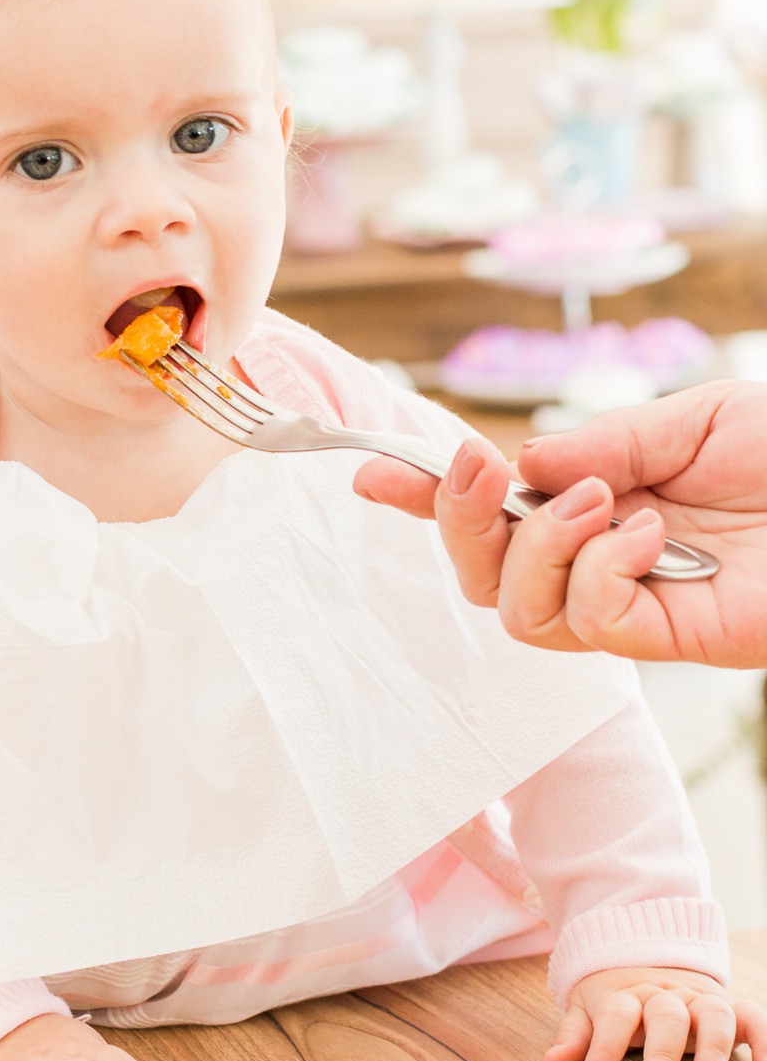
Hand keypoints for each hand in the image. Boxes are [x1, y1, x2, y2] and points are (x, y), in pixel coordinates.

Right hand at [354, 382, 766, 663]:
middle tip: (478, 470)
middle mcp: (597, 557)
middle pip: (481, 573)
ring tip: (607, 504)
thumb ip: (601, 445)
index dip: (428, 497)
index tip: (372, 473)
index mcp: (595, 499)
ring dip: (538, 548)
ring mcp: (628, 604)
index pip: (494, 509)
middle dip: (457, 522)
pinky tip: (648, 536)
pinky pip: (589, 625)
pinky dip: (599, 574)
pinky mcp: (666, 640)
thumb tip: (519, 470)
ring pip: (518, 610)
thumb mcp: (688, 419)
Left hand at [545, 966, 766, 1060]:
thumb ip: (575, 1035)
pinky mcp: (729, 1005)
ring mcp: (699, 999)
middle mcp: (665, 994)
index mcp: (627, 994)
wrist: (648, 954)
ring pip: (711, 1014)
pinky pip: (753, 1016)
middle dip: (661, 1053)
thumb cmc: (617, 998)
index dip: (602, 1049)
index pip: (613, 1017)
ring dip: (712, 1048)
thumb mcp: (588, 1008)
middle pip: (664, 1016)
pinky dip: (764, 1036)